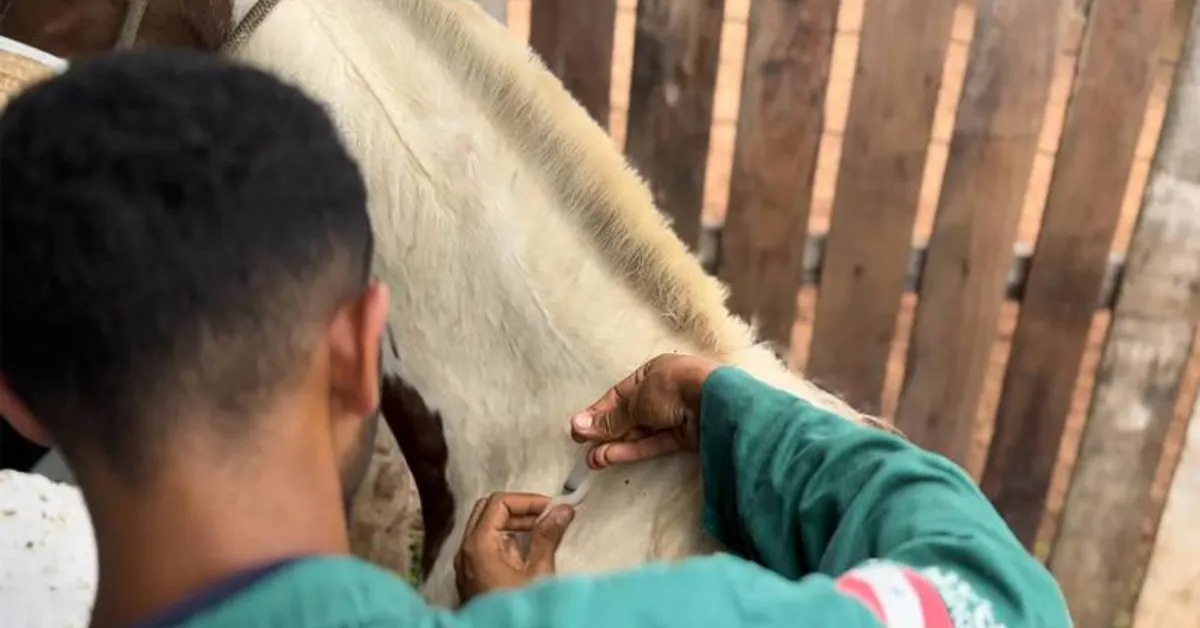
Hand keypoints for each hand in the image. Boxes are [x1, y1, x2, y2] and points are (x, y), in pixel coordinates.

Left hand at [455, 492, 574, 601]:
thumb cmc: (517, 608)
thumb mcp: (537, 573)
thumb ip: (547, 537)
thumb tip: (562, 510)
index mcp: (478, 545)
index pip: (499, 503)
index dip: (527, 501)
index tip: (551, 508)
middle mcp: (466, 550)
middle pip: (488, 510)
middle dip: (518, 508)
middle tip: (545, 517)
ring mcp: (466, 563)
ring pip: (485, 526)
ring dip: (513, 523)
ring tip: (541, 532)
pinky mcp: (472, 575)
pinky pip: (485, 545)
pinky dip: (505, 539)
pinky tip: (527, 552)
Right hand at [570, 353, 719, 468]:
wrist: (717, 402)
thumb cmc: (673, 387)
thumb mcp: (635, 400)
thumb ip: (610, 418)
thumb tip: (579, 425)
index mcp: (653, 373)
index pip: (619, 395)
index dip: (598, 412)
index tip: (579, 429)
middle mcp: (663, 393)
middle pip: (628, 415)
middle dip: (605, 432)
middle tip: (582, 447)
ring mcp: (675, 416)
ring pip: (639, 433)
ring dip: (615, 445)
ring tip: (591, 460)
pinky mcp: (684, 438)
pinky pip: (653, 444)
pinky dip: (632, 450)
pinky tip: (610, 457)